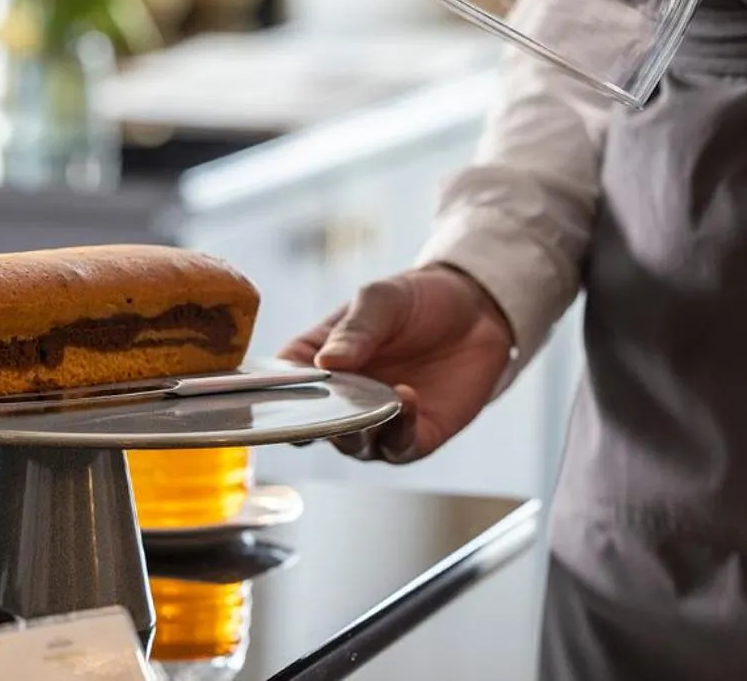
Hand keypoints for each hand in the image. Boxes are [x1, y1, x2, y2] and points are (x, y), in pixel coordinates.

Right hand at [279, 265, 513, 463]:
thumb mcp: (382, 300)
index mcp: (315, 362)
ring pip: (352, 444)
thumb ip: (356, 330)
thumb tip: (326, 363)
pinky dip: (398, 428)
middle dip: (314, 421)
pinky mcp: (414, 437)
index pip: (278, 384)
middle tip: (324, 406)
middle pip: (310, 425)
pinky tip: (405, 398)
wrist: (478, 311)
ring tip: (375, 398)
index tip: (269, 392)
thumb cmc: (417, 301)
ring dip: (357, 429)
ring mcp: (374, 423)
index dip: (269, 392)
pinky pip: (398, 446)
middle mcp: (340, 401)